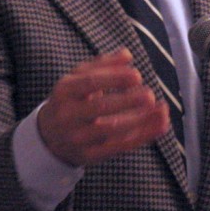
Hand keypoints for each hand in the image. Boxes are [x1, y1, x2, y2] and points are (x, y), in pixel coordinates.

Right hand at [38, 48, 169, 166]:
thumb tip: (127, 54)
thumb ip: (102, 64)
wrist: (49, 136)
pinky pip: (119, 146)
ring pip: (111, 129)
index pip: (89, 82)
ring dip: (139, 119)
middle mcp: (69, 115)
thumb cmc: (71, 101)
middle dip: (127, 101)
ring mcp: (78, 137)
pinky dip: (143, 136)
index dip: (114, 78)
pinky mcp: (90, 155)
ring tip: (160, 109)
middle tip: (149, 95)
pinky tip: (160, 125)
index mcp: (65, 90)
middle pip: (100, 108)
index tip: (136, 75)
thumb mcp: (78, 79)